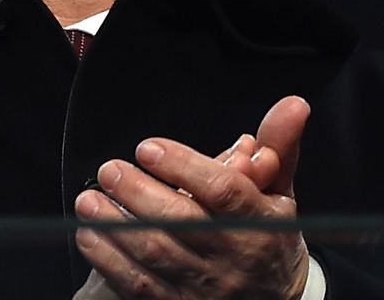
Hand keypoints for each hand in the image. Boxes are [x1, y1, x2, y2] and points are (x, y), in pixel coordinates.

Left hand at [74, 96, 311, 298]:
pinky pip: (138, 285)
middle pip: (181, 221)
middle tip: (110, 170)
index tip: (149, 147)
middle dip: (138, 192)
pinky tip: (90, 234)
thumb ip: (279, 144)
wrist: (276, 298)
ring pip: (155, 253)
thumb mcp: (281, 190)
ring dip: (115, 224)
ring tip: (90, 199)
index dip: (183, 166)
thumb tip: (293, 103)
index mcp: (259, 222)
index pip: (223, 190)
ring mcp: (204, 286)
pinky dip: (109, 259)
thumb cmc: (269, 234)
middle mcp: (232, 256)